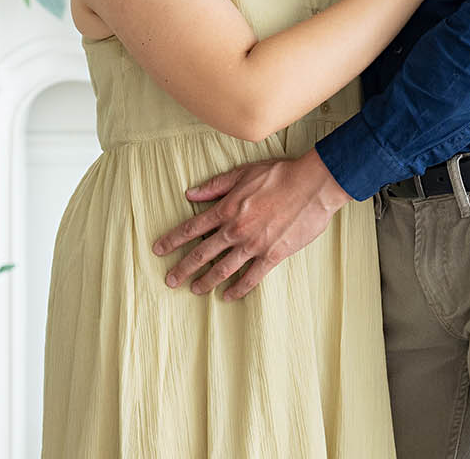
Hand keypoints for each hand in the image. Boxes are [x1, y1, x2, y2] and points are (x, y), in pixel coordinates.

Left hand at [151, 151, 351, 299]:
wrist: (312, 186)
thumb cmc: (279, 175)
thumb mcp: (243, 173)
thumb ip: (215, 186)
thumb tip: (190, 194)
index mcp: (226, 209)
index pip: (192, 228)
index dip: (172, 240)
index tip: (158, 249)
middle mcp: (235, 230)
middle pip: (202, 254)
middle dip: (183, 268)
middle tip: (170, 280)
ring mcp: (253, 245)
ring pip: (223, 269)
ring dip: (206, 281)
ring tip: (194, 289)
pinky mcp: (272, 256)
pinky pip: (251, 278)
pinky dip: (238, 289)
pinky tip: (228, 296)